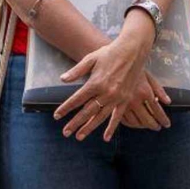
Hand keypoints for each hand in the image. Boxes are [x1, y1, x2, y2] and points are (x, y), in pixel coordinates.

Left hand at [52, 16, 163, 141]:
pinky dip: (111, 128)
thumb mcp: (91, 58)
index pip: (77, 99)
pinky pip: (117, 117)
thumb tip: (62, 79)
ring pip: (100, 117)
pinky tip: (105, 137)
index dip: (66, 108)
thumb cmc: (109, 52)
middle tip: (65, 132)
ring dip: (89, 127)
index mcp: (95, 82)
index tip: (57, 116)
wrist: (132, 50)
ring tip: (79, 136)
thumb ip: (77, 71)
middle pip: (86, 112)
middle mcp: (106, 93)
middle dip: (75, 123)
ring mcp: (116, 98)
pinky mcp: (125, 100)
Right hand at [119, 73, 172, 131]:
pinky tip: (135, 123)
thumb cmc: (133, 68)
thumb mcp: (149, 77)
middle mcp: (135, 99)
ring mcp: (124, 104)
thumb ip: (159, 90)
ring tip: (147, 126)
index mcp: (145, 92)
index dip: (163, 119)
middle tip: (158, 127)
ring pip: (135, 122)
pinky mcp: (114, 105)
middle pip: (147, 119)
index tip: (166, 124)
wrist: (116, 63)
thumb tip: (168, 102)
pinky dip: (131, 124)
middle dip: (154, 125)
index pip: (158, 110)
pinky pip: (124, 120)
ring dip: (143, 126)